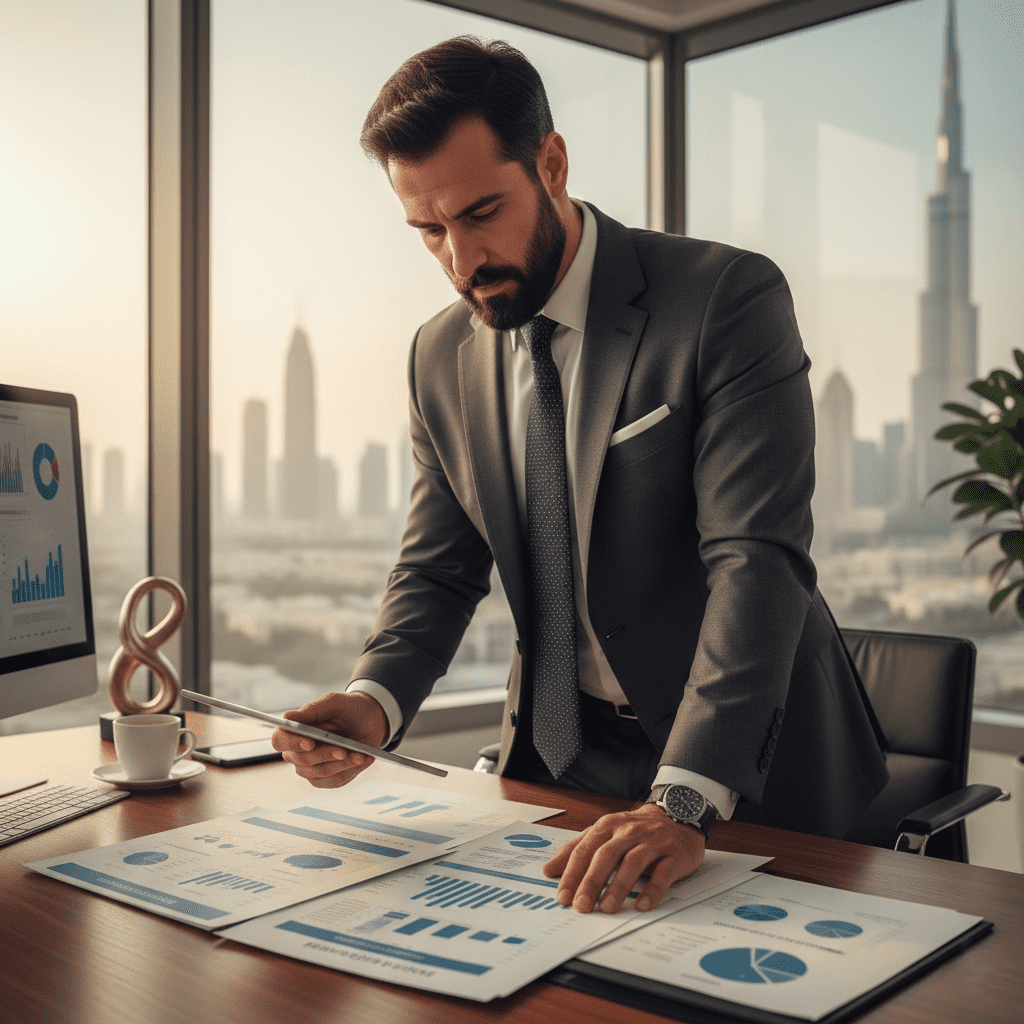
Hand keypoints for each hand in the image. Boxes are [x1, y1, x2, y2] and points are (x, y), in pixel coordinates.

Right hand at [271, 691, 388, 788]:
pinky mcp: (328, 778)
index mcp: (294, 730)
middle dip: (325, 755)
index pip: (280, 740)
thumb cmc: (347, 708)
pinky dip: (350, 771)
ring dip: (341, 765)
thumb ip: (312, 709)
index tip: (309, 742)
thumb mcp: (334, 702)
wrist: (370, 720)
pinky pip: (334, 781)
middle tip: (343, 751)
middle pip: (302, 760)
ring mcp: (312, 767)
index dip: (292, 743)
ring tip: (360, 755)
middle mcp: (298, 751)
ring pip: (319, 773)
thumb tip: (287, 718)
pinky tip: (363, 759)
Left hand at [542, 803, 704, 913]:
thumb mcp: (605, 833)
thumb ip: (578, 849)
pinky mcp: (675, 854)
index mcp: (608, 826)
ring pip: (633, 862)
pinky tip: (642, 905)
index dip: (572, 873)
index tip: (562, 897)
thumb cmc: (635, 830)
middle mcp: (629, 831)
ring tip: (607, 908)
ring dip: (618, 886)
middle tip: (581, 906)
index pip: (585, 849)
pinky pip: (663, 873)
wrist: (677, 816)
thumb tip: (549, 870)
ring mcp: (653, 841)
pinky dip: (652, 890)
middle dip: (591, 882)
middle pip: (606, 855)